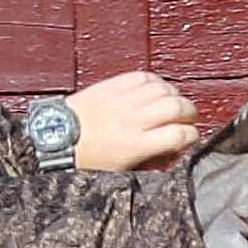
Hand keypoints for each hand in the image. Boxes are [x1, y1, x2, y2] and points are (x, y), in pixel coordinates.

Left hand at [68, 71, 199, 171]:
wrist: (55, 138)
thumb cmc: (85, 160)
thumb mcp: (121, 170)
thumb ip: (150, 160)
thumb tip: (173, 152)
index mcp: (136, 145)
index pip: (180, 134)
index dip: (192, 136)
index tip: (189, 139)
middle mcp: (133, 120)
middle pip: (177, 107)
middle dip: (189, 113)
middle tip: (187, 119)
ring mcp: (123, 100)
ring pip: (164, 88)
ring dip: (175, 95)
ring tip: (173, 103)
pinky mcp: (112, 85)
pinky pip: (143, 76)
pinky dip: (156, 82)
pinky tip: (155, 90)